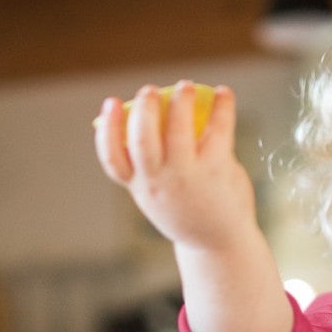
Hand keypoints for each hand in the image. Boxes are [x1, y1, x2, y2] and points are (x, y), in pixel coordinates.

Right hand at [93, 80, 256, 251]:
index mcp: (141, 188)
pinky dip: (221, 107)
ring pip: (177, 130)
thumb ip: (153, 167)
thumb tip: (153, 118)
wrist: (221, 245)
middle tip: (149, 90)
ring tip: (185, 86)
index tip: (109, 103)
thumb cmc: (190, 213)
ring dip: (180, 102)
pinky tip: (223, 93)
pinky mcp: (216, 170)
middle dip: (143, 109)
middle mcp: (160, 183)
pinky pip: (217, 130)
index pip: (114, 160)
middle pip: (142, 140)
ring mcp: (187, 177)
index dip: (108, 129)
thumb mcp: (162, 196)